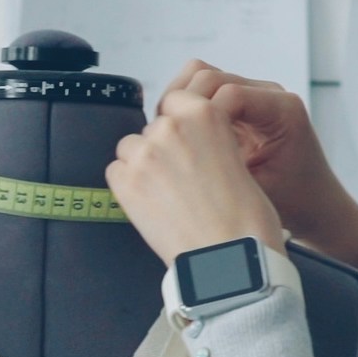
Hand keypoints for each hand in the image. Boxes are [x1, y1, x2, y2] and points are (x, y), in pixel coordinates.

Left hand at [108, 87, 293, 266]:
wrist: (229, 255)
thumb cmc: (243, 218)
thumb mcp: (235, 156)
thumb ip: (206, 140)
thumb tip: (184, 142)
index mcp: (204, 114)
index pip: (174, 101)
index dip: (178, 127)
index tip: (184, 146)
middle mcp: (171, 127)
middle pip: (151, 127)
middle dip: (161, 150)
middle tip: (179, 182)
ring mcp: (145, 153)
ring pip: (129, 148)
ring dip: (141, 166)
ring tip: (166, 196)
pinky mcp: (126, 181)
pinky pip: (115, 171)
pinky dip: (127, 187)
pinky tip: (151, 206)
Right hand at [153, 62, 357, 263]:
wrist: (315, 203)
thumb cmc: (294, 200)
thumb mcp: (256, 191)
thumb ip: (222, 168)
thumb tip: (178, 157)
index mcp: (282, 111)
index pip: (229, 94)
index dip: (199, 117)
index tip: (185, 148)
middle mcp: (269, 94)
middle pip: (209, 77)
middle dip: (183, 105)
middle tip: (169, 139)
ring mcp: (254, 95)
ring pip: (201, 78)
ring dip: (182, 104)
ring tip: (174, 135)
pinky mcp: (241, 103)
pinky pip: (205, 92)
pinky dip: (189, 110)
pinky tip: (184, 136)